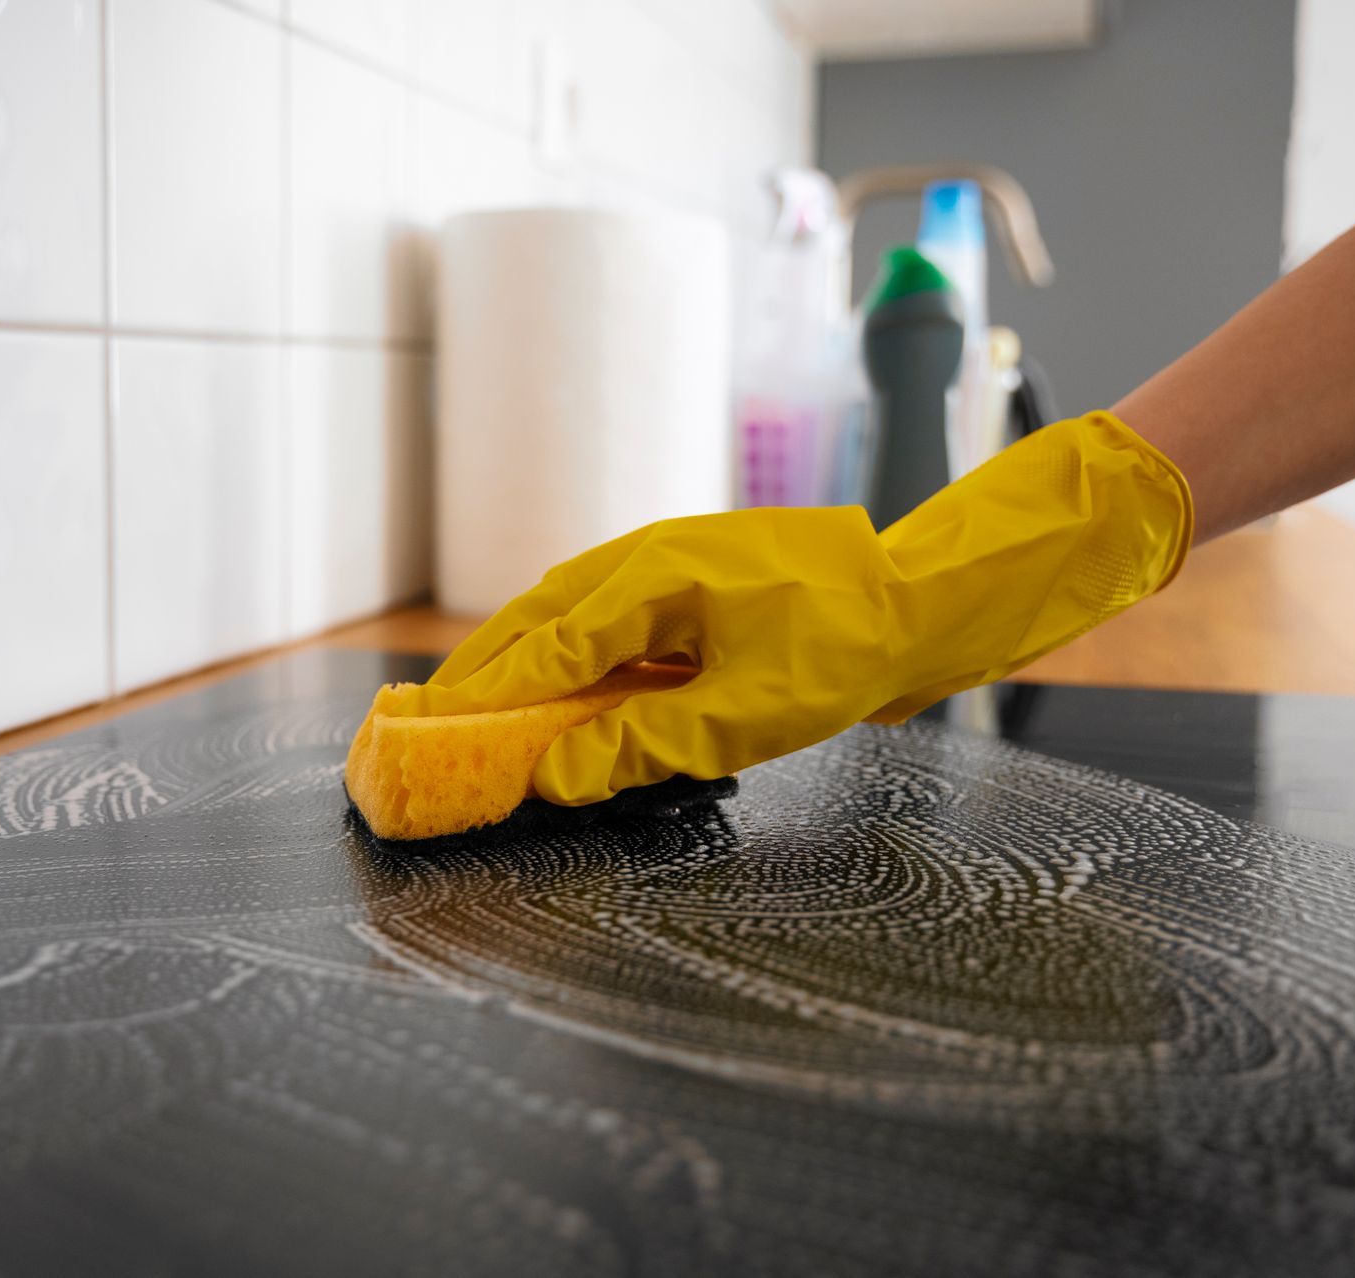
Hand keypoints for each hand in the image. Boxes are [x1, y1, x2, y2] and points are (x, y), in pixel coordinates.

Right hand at [391, 412, 1191, 805]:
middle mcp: (650, 558)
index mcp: (653, 575)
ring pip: (572, 611)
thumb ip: (642, 744)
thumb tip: (554, 775)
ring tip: (477, 703)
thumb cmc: (847, 647)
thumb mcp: (745, 715)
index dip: (486, 696)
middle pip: (541, 616)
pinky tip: (564, 685)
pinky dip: (572, 653)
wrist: (925, 599)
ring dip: (523, 658)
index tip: (434, 734)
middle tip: (429, 719)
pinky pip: (612, 617)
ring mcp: (673, 565)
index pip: (546, 645)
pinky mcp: (697, 586)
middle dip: (485, 668)